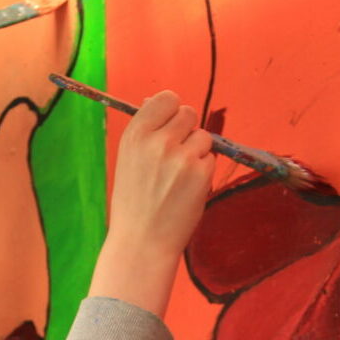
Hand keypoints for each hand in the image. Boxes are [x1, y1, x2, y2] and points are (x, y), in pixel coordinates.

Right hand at [88, 90, 213, 315]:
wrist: (142, 242)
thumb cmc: (134, 202)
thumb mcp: (128, 159)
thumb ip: (145, 130)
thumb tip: (157, 101)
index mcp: (135, 134)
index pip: (166, 98)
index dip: (172, 111)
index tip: (170, 127)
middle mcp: (157, 141)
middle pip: (189, 113)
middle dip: (187, 131)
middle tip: (176, 155)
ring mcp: (180, 157)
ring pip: (203, 136)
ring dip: (197, 152)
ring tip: (179, 177)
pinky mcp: (200, 174)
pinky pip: (211, 159)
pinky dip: (203, 172)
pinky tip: (187, 189)